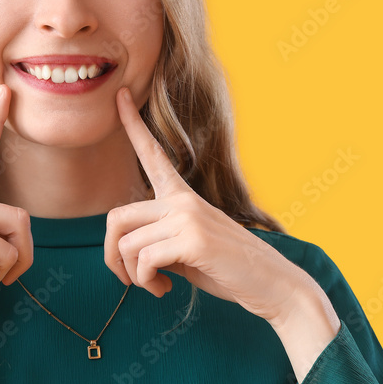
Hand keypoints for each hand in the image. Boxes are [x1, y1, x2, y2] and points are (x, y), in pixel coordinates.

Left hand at [103, 87, 331, 326]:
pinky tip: (164, 289)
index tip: (120, 94)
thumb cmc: (226, 268)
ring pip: (126, 243)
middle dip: (111, 255)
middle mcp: (182, 200)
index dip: (132, 124)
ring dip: (132, 275)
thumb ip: (158, 240)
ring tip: (153, 286)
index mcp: (182, 196)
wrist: (271, 284)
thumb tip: (123, 251)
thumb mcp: (186, 248)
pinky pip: (144, 260)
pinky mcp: (193, 239)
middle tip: (127, 279)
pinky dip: (146, 281)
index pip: (152, 153)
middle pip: (115, 216)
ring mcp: (188, 217)